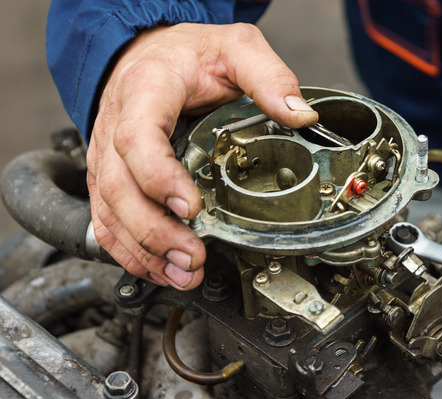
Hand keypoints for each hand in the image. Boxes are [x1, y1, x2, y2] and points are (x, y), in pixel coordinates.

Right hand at [88, 23, 316, 289]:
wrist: (150, 54)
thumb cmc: (188, 54)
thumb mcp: (235, 48)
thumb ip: (268, 76)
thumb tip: (301, 114)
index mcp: (145, 92)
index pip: (138, 138)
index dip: (160, 178)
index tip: (192, 207)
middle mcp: (115, 126)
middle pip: (119, 187)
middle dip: (154, 230)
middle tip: (191, 256)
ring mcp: (107, 157)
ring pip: (109, 211)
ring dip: (143, 250)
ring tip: (182, 273)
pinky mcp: (109, 179)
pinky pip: (107, 221)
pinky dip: (130, 251)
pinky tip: (160, 269)